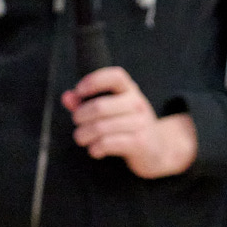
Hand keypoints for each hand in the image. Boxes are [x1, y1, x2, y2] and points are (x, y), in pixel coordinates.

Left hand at [60, 67, 197, 178]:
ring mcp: (140, 123)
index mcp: (130, 91)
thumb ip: (87, 103)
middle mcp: (137, 104)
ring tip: (82, 138)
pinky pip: (108, 143)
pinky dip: (95, 148)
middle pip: (100, 106)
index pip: (115, 76)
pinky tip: (95, 150)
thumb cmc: (129, 127)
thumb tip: (67, 97)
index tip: (79, 91)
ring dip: (84, 135)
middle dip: (80, 117)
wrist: (159, 150)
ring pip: (100, 127)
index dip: (94, 80)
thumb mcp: (112, 111)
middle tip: (78, 124)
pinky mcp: (140, 143)